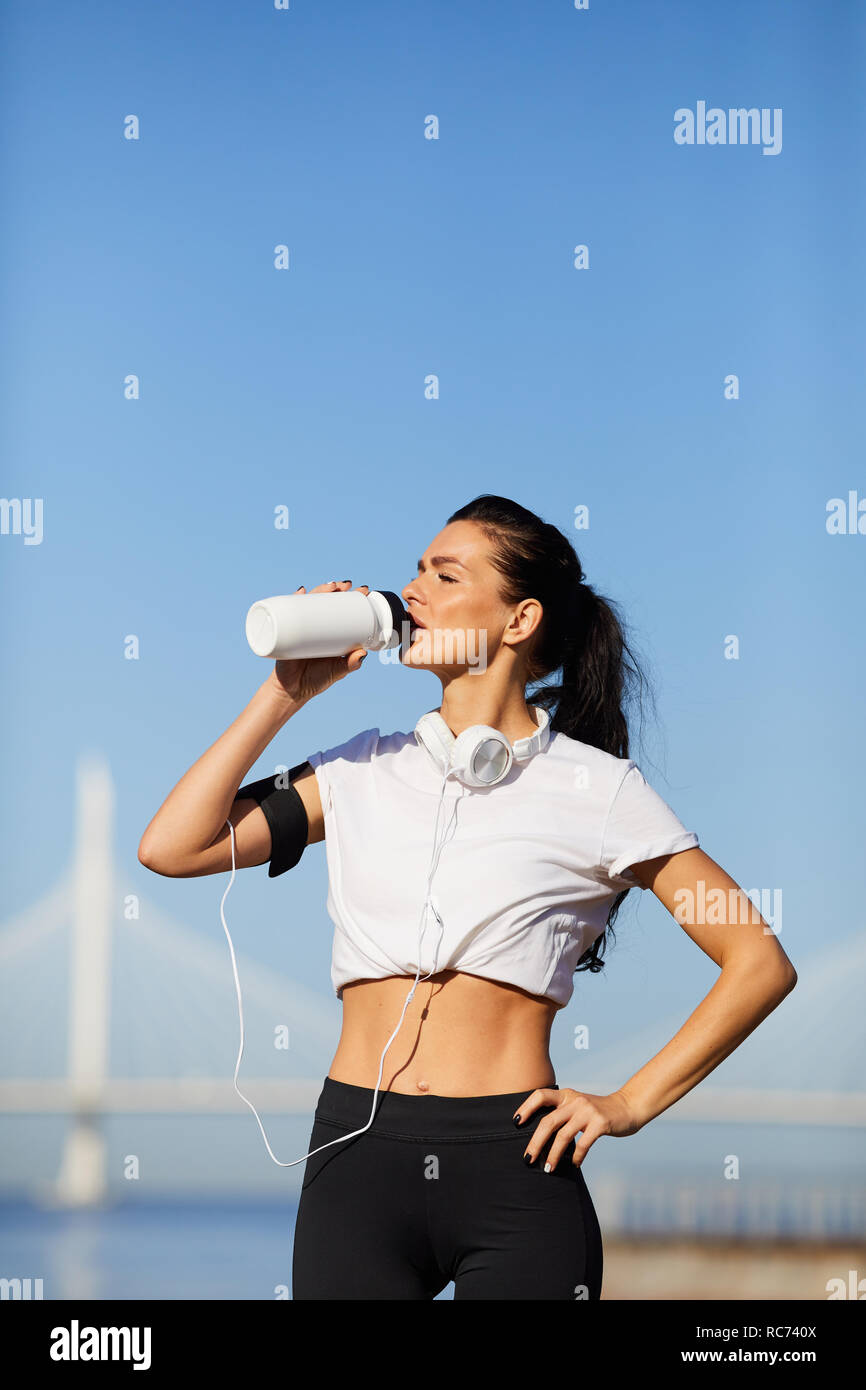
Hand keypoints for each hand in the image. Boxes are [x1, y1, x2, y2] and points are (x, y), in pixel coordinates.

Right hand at [267, 580, 370, 704]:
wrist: (292, 691)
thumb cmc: (316, 680)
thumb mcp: (337, 671)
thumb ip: (350, 664)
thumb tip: (363, 653)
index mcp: (331, 632)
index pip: (343, 609)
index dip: (352, 598)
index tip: (363, 591)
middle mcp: (317, 626)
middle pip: (326, 601)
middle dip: (337, 589)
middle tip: (346, 586)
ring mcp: (302, 626)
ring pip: (311, 602)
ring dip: (320, 589)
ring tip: (330, 587)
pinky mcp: (287, 629)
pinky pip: (289, 611)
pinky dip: (294, 598)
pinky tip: (301, 591)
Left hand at [514, 1087, 640, 1170]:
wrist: (627, 1107)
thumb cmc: (598, 1112)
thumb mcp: (578, 1105)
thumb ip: (563, 1114)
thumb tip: (540, 1137)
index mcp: (566, 1095)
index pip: (540, 1095)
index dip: (526, 1107)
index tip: (515, 1122)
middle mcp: (574, 1100)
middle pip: (548, 1122)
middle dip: (535, 1143)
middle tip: (528, 1159)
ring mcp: (587, 1111)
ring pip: (563, 1135)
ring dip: (553, 1155)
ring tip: (549, 1169)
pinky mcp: (600, 1123)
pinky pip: (583, 1144)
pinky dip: (576, 1157)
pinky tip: (574, 1165)